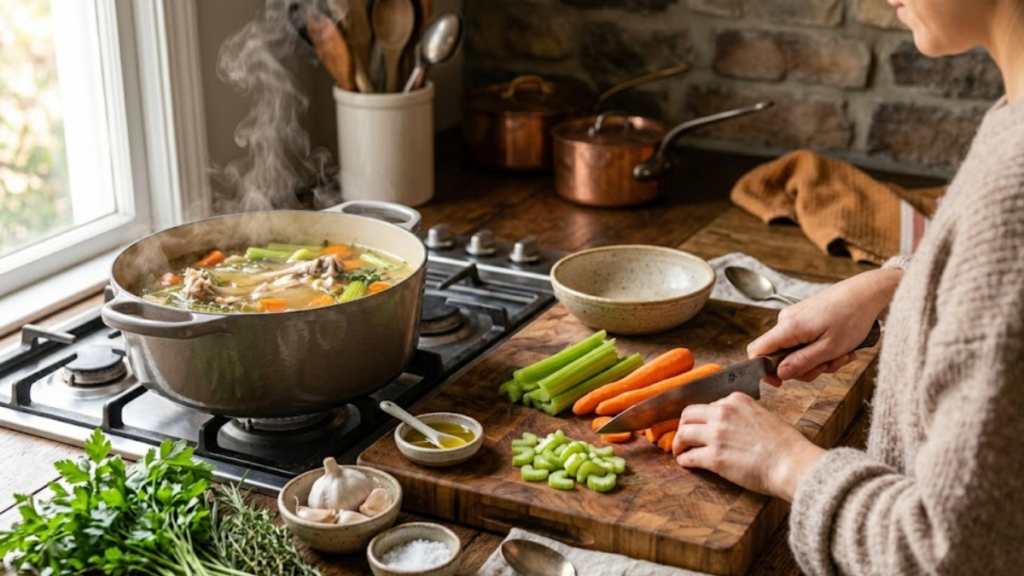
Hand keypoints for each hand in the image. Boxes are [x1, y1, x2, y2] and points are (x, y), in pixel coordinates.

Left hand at [672, 392, 823, 499]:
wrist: (791, 463)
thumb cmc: (785, 445)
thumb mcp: (763, 415)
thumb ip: (742, 415)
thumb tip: (729, 426)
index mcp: (736, 400)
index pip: (708, 405)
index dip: (702, 418)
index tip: (700, 427)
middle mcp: (723, 413)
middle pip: (688, 414)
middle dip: (683, 426)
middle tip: (683, 437)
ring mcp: (717, 434)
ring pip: (683, 433)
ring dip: (678, 443)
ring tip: (679, 451)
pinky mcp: (714, 457)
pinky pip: (689, 456)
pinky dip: (684, 460)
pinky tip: (685, 463)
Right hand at [749, 268, 901, 385]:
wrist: (866, 293)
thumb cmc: (852, 317)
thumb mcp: (830, 348)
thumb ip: (802, 363)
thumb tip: (779, 374)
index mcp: (788, 327)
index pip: (757, 351)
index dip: (763, 371)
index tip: (781, 383)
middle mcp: (786, 320)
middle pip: (780, 356)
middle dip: (805, 367)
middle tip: (829, 365)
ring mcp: (795, 319)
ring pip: (795, 351)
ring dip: (818, 360)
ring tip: (841, 355)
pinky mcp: (804, 318)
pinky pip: (804, 342)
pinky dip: (820, 350)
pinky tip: (839, 347)